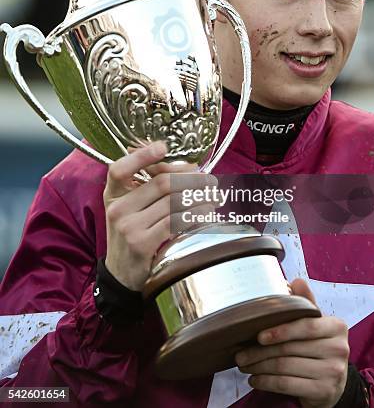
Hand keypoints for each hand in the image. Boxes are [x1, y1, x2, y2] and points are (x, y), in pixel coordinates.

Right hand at [103, 141, 216, 291]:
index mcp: (113, 194)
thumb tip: (187, 167)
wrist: (121, 274)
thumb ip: (147, 188)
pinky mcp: (141, 243)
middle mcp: (117, 208)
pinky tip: (206, 212)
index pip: (119, 168)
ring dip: (199, 197)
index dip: (141, 155)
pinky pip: (175, 222)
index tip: (163, 147)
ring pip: (172, 202)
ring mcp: (128, 226)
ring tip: (214, 196)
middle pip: (161, 183)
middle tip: (209, 179)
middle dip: (191, 178)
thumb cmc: (132, 234)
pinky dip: (195, 214)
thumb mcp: (130, 209)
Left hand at [235, 279, 348, 407]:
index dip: (281, 330)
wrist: (335, 384)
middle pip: (290, 348)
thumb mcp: (317, 324)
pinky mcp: (324, 392)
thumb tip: (296, 281)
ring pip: (285, 367)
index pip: (306, 326)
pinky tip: (255, 379)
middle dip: (260, 352)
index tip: (258, 335)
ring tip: (244, 365)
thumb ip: (307, 304)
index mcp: (337, 327)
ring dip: (259, 367)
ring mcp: (333, 372)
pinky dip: (267, 382)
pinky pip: (287, 385)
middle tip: (240, 354)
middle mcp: (339, 349)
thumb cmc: (319, 348)